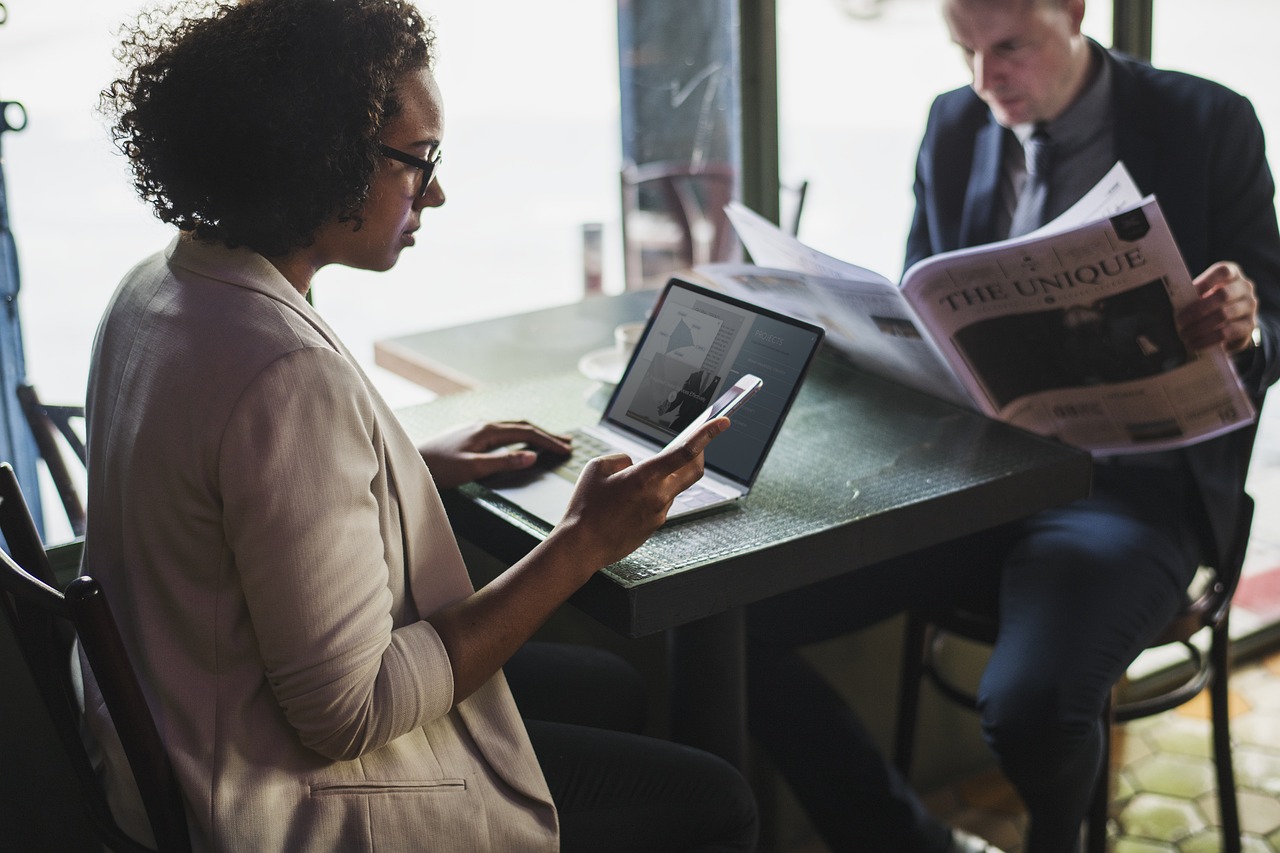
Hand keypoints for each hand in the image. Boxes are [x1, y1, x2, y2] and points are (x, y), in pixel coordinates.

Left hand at [417, 420, 571, 488]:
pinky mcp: (468, 434)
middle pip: (522, 426)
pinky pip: (501, 431)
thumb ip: (504, 462)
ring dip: (533, 434)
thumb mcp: (473, 468)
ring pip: (512, 427)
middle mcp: (483, 424)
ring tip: (548, 441)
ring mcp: (475, 428)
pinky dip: (518, 436)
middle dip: (546, 434)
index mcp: (487, 430)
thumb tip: (532, 456)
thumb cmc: (438, 468)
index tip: (566, 449)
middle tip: (567, 442)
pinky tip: (518, 442)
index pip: (527, 432)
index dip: (549, 441)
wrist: (409, 462)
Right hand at [550, 417, 729, 571]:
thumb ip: (621, 459)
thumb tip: (634, 465)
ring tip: (631, 483)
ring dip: (664, 478)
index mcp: (645, 477)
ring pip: (673, 487)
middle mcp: (659, 496)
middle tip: (696, 443)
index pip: (685, 451)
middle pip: (694, 470)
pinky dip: (651, 495)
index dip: (707, 434)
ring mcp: (659, 514)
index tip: (723, 422)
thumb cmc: (585, 508)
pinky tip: (627, 501)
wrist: (581, 547)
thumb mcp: (597, 468)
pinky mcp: (654, 527)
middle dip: (700, 453)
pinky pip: (660, 503)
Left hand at [1178, 261, 1258, 352]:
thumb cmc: (1211, 301)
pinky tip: (1194, 344)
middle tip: (1179, 321)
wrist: (1233, 319)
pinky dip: (1208, 340)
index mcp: (1232, 274)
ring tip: (1184, 335)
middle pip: (1223, 295)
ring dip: (1200, 327)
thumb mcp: (1204, 292)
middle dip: (1198, 309)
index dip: (1206, 281)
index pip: (1223, 271)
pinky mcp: (1250, 325)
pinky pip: (1228, 333)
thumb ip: (1193, 294)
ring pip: (1224, 315)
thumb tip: (1172, 303)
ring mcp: (1250, 306)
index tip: (1190, 292)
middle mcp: (1245, 288)